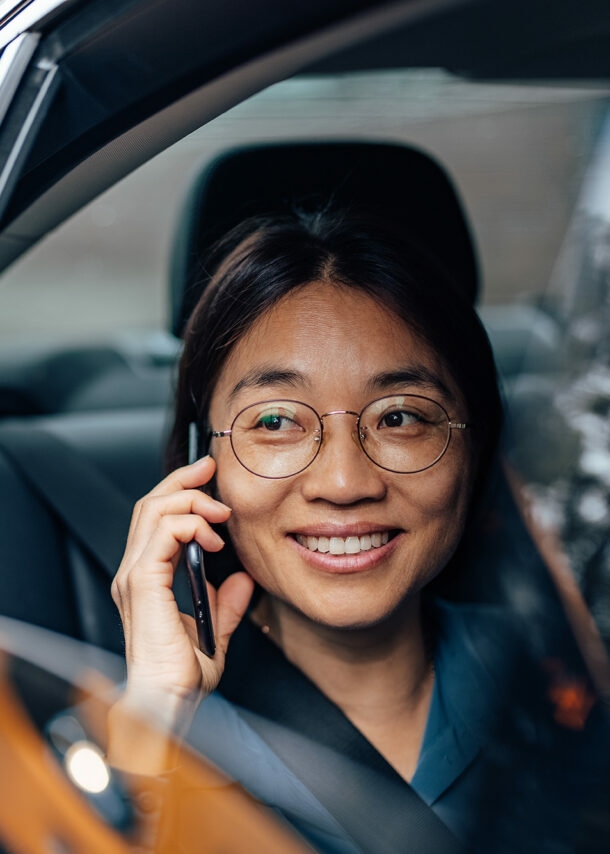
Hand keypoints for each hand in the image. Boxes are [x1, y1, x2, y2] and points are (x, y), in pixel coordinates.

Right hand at [110, 456, 253, 735]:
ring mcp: (134, 577)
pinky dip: (189, 525)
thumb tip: (241, 580)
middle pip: (150, 506)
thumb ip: (226, 605)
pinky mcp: (142, 584)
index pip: (156, 520)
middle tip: (210, 468)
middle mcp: (134, 573)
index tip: (210, 480)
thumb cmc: (181, 680)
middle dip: (183, 481)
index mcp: (146, 581)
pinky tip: (214, 538)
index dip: (181, 494)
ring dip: (191, 501)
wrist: (168, 706)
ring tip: (220, 512)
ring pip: (154, 511)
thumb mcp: (213, 634)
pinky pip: (162, 534)